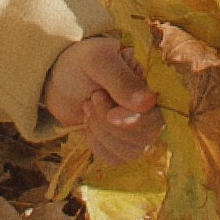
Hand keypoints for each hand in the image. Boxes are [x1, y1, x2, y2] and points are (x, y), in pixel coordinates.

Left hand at [44, 37, 161, 157]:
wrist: (60, 78)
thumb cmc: (82, 62)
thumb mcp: (97, 60)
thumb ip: (121, 80)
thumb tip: (147, 104)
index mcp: (153, 81)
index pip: (159, 110)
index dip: (136, 119)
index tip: (110, 116)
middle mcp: (153, 107)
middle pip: (147, 135)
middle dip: (110, 124)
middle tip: (92, 99)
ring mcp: (140, 127)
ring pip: (131, 150)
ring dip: (101, 133)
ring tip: (88, 106)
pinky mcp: (124, 143)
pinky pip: (117, 158)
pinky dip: (97, 144)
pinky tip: (89, 123)